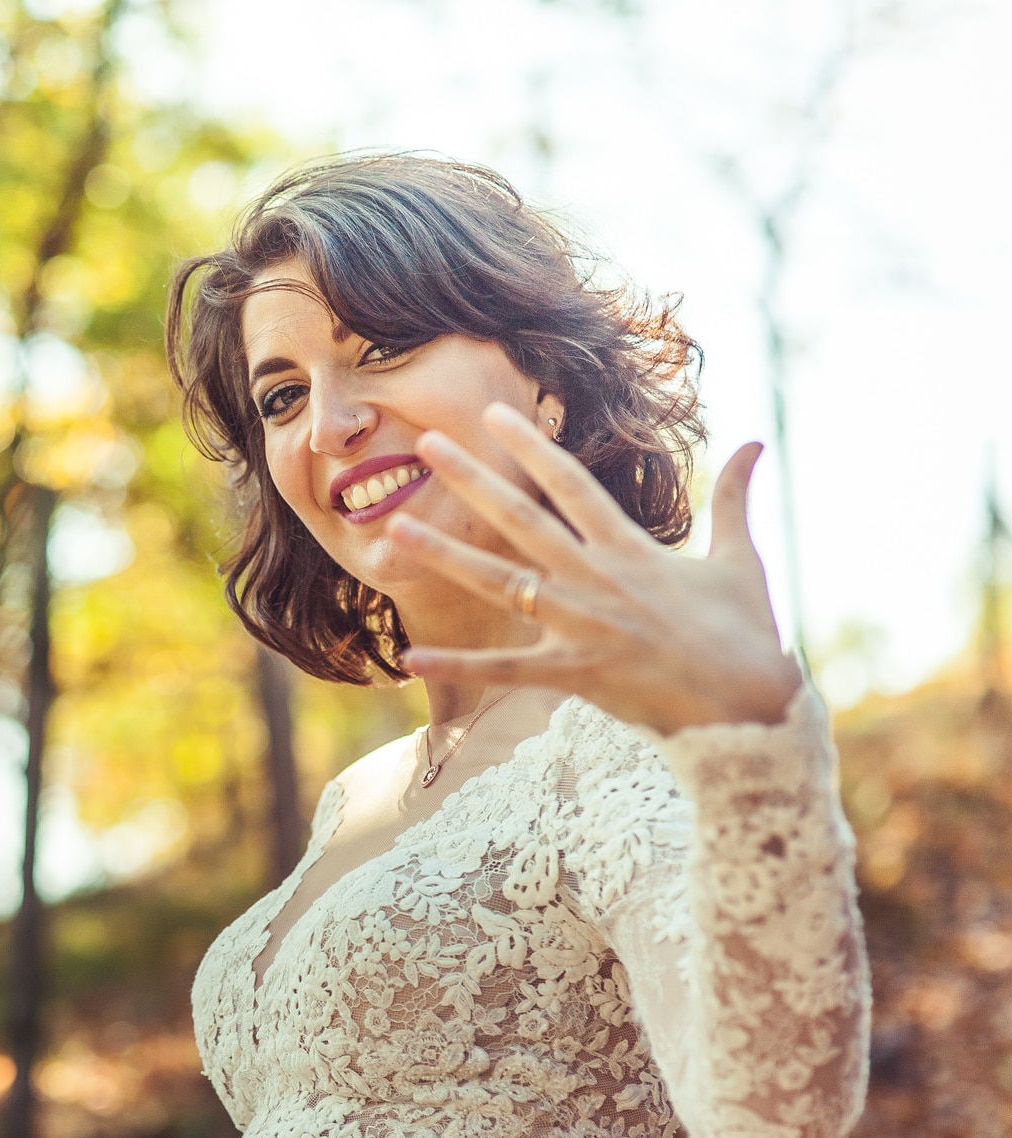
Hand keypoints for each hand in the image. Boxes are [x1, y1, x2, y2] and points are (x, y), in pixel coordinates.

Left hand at [390, 403, 801, 735]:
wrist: (748, 707)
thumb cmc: (745, 634)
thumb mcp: (742, 559)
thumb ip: (735, 498)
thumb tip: (759, 441)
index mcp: (630, 548)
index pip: (570, 484)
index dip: (530, 446)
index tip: (492, 414)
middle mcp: (595, 577)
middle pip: (520, 520)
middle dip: (472, 479)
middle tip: (427, 445)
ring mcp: (579, 624)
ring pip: (498, 583)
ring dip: (444, 556)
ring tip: (394, 531)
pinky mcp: (572, 671)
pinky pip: (503, 668)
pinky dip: (456, 665)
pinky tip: (409, 657)